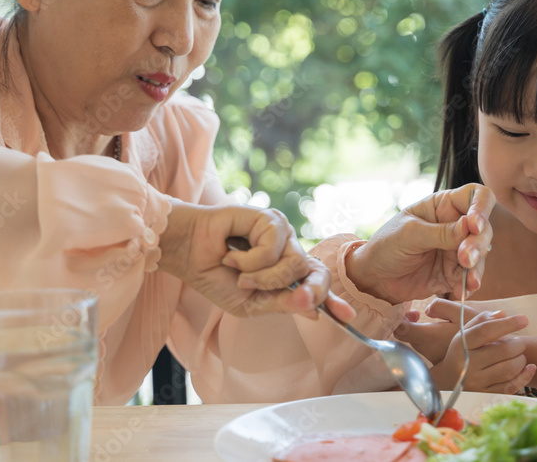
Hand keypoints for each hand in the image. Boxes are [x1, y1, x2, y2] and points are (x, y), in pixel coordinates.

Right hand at [158, 200, 354, 320]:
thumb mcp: (250, 303)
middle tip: (295, 299)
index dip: (332, 301)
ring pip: (295, 265)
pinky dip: (250, 260)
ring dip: (263, 277)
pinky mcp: (270, 219)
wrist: (189, 256)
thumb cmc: (216, 278)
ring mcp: (282, 235)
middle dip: (309, 291)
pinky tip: (231, 254)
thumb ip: (282, 304)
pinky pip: (274, 249)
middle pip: (317, 273)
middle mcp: (289, 252)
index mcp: (287, 274)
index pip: (316, 285)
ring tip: (239, 272)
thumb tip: (314, 312)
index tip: (347, 318)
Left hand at [347, 183, 494, 303]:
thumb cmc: (386, 245)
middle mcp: (455, 225)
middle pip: (483, 229)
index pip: (475, 196)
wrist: (373, 278)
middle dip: (477, 244)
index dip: (481, 208)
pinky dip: (468, 285)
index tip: (474, 225)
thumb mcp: (409, 234)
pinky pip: (469, 278)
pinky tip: (460, 291)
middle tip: (465, 258)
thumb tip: (470, 227)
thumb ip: (440, 232)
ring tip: (468, 280)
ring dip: (476, 267)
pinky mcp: (454, 273)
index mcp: (443, 206)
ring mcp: (456, 250)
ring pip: (480, 255)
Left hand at [392, 298, 474, 364]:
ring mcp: (434, 361)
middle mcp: (427, 352)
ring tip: (443, 326)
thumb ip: (442, 307)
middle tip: (428, 316)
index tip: (414, 314)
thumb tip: (428, 310)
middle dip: (415, 325)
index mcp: (428, 337)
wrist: (499, 358)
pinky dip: (437, 342)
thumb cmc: (482, 334)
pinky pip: (433, 351)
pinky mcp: (443, 366)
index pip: (401, 330)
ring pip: (423, 344)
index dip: (401, 319)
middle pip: (411, 337)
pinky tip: (450, 336)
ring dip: (427, 334)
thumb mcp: (462, 312)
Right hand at [415, 302, 534, 393]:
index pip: (486, 330)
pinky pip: (510, 387)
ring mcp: (477, 380)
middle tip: (518, 343)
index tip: (524, 319)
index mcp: (462, 343)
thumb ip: (482, 320)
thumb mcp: (465, 332)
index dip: (507, 324)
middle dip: (518, 344)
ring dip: (521, 359)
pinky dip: (524, 377)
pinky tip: (530, 368)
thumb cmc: (461, 350)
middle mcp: (468, 363)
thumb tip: (503, 314)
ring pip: (509, 369)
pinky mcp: (485, 393)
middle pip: (502, 350)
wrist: (448, 377)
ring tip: (519, 355)